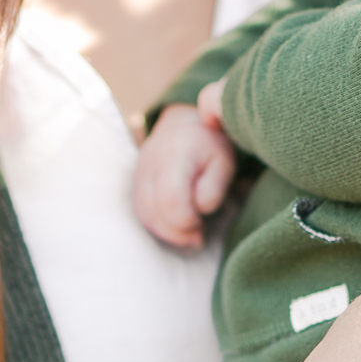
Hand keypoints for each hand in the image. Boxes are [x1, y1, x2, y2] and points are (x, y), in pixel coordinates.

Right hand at [133, 92, 236, 249]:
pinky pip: (141, 211)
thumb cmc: (210, 147)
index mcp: (176, 154)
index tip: (202, 222)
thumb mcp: (225, 163)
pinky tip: (176, 227)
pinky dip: (158, 225)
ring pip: (144, 214)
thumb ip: (214, 188)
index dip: (187, 220)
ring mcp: (139, 172)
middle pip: (153, 211)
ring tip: (188, 234)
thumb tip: (199, 209)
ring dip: (167, 232)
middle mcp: (151, 162)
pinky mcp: (136, 182)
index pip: (171, 199)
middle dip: (177, 232)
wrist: (186, 126)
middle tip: (197, 235)